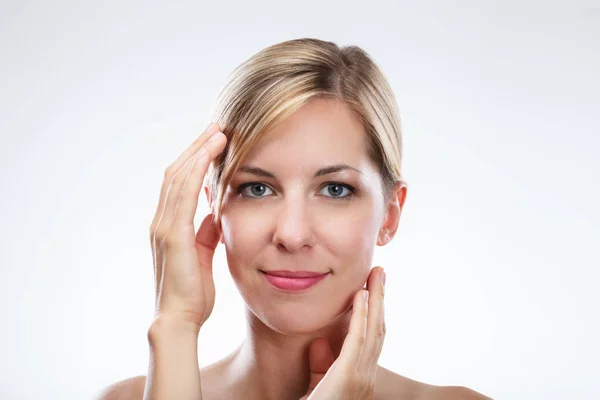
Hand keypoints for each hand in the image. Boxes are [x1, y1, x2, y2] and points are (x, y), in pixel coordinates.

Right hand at [149, 122, 226, 333]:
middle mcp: (161, 222)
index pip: (179, 184)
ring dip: (197, 152)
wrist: (180, 319)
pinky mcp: (172, 234)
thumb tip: (215, 214)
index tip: (213, 143)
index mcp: (169, 227)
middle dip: (196, 148)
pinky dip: (195, 170)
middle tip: (216, 127)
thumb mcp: (203, 256)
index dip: (194, 161)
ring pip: (178, 177)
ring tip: (217, 132)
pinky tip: (208, 154)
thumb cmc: (192, 293)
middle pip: (176, 173)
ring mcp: (164, 227)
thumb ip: (206, 233)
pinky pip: (182, 194)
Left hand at [300, 267, 385, 399]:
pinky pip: (358, 340)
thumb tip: (319, 342)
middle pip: (377, 329)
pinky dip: (361, 316)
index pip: (372, 336)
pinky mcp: (348, 377)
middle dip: (380, 299)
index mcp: (360, 375)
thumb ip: (320, 364)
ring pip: (373, 330)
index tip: (372, 286)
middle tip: (380, 271)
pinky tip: (362, 296)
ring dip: (375, 300)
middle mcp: (366, 375)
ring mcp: (361, 377)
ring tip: (375, 275)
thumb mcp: (316, 384)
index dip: (375, 310)